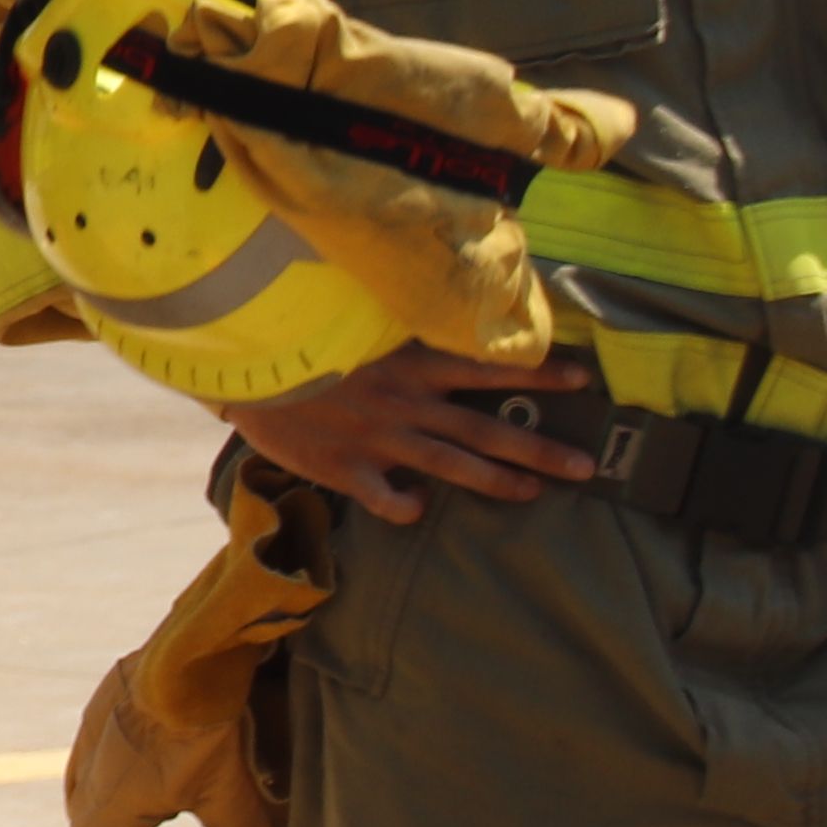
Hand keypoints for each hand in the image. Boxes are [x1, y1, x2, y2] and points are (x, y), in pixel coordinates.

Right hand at [212, 346, 592, 525]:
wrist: (241, 365)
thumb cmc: (300, 337)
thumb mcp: (357, 320)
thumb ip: (399, 327)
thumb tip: (436, 316)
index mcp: (412, 365)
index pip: (490, 367)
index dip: (539, 372)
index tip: (584, 378)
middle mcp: (406, 405)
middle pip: (487, 430)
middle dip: (540, 449)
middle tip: (585, 466)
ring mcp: (379, 441)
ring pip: (453, 466)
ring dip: (499, 482)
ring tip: (534, 493)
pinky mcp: (347, 469)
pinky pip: (389, 498)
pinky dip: (408, 506)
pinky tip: (418, 509)